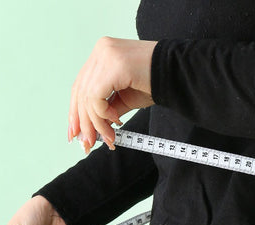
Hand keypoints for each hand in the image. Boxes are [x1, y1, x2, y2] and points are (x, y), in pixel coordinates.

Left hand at [68, 37, 156, 152]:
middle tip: (87, 144)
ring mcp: (106, 55)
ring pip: (87, 98)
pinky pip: (97, 97)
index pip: (80, 86)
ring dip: (97, 124)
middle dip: (84, 123)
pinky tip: (117, 121)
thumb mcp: (125, 99)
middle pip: (80, 92)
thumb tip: (92, 130)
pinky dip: (103, 115)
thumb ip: (106, 110)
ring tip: (109, 139)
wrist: (178, 74)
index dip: (75, 112)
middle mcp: (101, 50)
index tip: (76, 134)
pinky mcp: (113, 65)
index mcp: (101, 54)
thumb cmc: (155, 84)